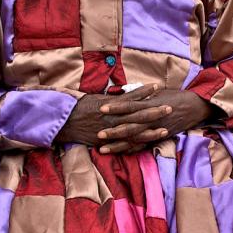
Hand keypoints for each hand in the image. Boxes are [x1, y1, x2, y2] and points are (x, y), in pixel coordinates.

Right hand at [57, 84, 171, 152]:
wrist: (62, 122)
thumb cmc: (78, 107)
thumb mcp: (94, 98)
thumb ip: (111, 98)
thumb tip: (124, 93)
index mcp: (109, 105)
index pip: (131, 97)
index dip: (145, 93)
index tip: (157, 87)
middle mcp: (112, 118)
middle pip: (137, 115)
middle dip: (154, 112)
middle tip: (169, 108)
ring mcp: (110, 132)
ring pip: (134, 132)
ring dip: (150, 131)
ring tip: (165, 129)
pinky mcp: (106, 142)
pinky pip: (124, 145)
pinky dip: (136, 145)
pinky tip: (148, 144)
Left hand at [101, 88, 211, 142]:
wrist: (194, 106)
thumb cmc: (175, 96)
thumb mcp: (158, 92)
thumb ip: (141, 95)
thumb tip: (123, 93)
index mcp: (150, 105)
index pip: (129, 105)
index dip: (115, 107)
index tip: (101, 108)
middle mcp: (151, 119)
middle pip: (129, 126)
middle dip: (113, 131)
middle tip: (98, 134)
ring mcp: (155, 130)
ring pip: (134, 140)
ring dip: (118, 145)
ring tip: (103, 149)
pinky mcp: (159, 137)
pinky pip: (143, 146)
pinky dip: (132, 150)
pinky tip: (119, 153)